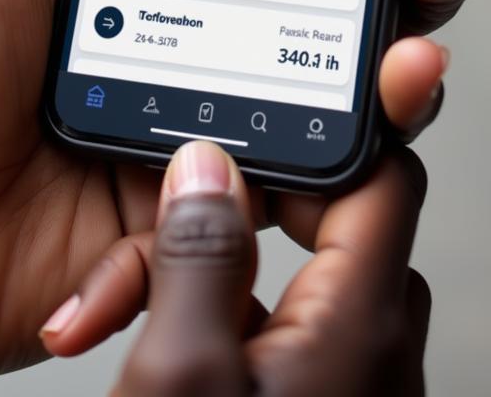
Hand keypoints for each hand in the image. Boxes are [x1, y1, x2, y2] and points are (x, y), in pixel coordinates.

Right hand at [112, 140, 428, 396]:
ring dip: (193, 277)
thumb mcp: (180, 374)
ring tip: (109, 306)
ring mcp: (342, 379)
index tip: (253, 120)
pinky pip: (263, 331)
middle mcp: (368, 349)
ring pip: (274, 281)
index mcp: (358, 325)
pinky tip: (136, 336)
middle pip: (316, 225)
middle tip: (157, 228)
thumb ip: (199, 257)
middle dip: (224, 215)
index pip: (380, 175)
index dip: (322, 134)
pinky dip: (203, 323)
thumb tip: (207, 169)